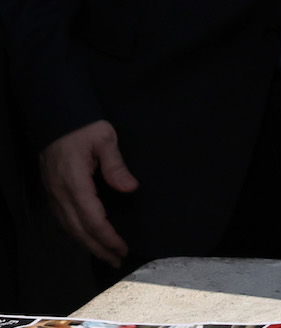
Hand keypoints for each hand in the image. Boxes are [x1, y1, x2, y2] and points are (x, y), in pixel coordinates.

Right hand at [39, 120, 136, 266]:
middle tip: (116, 260)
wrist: (56, 117)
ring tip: (105, 255)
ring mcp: (54, 193)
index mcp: (75, 183)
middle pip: (79, 230)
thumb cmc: (83, 127)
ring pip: (69, 227)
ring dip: (87, 243)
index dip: (107, 237)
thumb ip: (116, 166)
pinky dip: (76, 232)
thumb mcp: (105, 140)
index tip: (122, 248)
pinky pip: (63, 219)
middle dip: (98, 248)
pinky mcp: (53, 191)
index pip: (92, 219)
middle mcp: (61, 193)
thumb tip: (130, 188)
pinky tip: (86, 237)